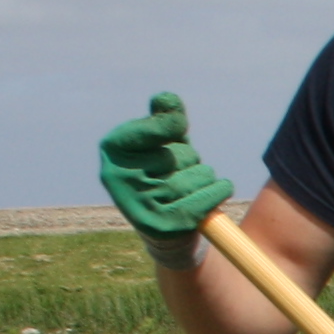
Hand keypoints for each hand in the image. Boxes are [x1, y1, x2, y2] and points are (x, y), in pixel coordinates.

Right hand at [95, 92, 236, 270]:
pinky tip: (214, 194)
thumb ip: (165, 120)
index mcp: (113, 149)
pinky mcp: (164, 227)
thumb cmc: (164, 176)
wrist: (164, 233)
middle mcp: (118, 177)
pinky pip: (208, 197)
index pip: (158, 126)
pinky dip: (220, 191)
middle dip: (189, 161)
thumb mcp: (162, 144)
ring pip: (198, 175)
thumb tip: (167, 100)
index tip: (177, 128)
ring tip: (189, 189)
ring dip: (204, 178)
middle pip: (182, 154)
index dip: (173, 126)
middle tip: (176, 175)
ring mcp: (140, 204)